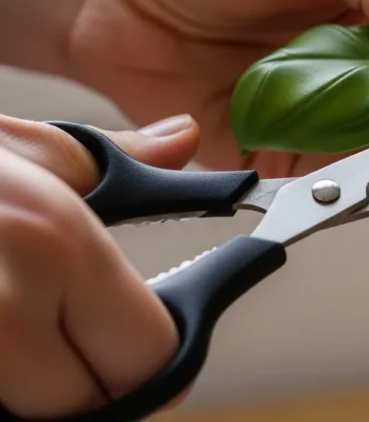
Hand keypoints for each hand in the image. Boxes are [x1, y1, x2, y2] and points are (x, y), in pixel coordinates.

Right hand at [0, 114, 199, 416]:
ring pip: (35, 414)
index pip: (152, 356)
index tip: (137, 348)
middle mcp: (4, 314)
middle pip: (93, 403)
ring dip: (36, 391)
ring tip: (22, 341)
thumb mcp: (22, 148)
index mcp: (55, 246)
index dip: (151, 358)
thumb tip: (185, 140)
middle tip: (69, 346)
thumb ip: (119, 165)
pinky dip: (4, 389)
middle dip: (91, 382)